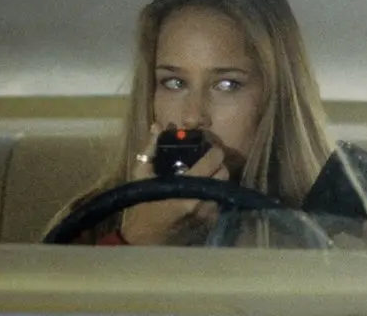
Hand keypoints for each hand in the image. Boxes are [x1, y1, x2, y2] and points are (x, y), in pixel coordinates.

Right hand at [119, 124, 230, 245]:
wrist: (143, 240)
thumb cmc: (141, 206)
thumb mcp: (141, 176)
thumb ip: (151, 149)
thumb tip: (158, 126)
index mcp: (188, 185)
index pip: (215, 159)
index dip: (214, 150)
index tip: (208, 147)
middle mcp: (203, 199)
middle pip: (224, 172)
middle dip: (218, 165)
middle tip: (206, 162)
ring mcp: (208, 213)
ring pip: (223, 187)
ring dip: (216, 180)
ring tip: (203, 177)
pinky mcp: (210, 223)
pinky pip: (219, 202)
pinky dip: (213, 194)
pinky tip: (200, 193)